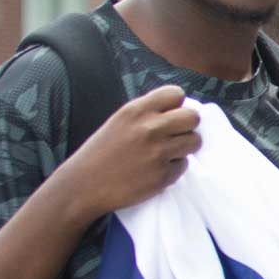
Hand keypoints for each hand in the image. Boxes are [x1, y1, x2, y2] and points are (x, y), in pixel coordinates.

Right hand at [52, 84, 199, 220]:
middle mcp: (149, 128)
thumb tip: (180, 110)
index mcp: (136, 110)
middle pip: (193, 117)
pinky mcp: (163, 175)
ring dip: (185, 147)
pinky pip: (184, 165)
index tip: (170, 117)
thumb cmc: (101, 152)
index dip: (177, 105)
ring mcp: (158, 152)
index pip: (176, 93)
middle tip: (175, 136)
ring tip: (167, 153)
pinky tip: (155, 170)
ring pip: (195, 141)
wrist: (83, 185)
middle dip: (188, 126)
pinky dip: (174, 168)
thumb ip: (147, 114)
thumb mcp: (120, 122)